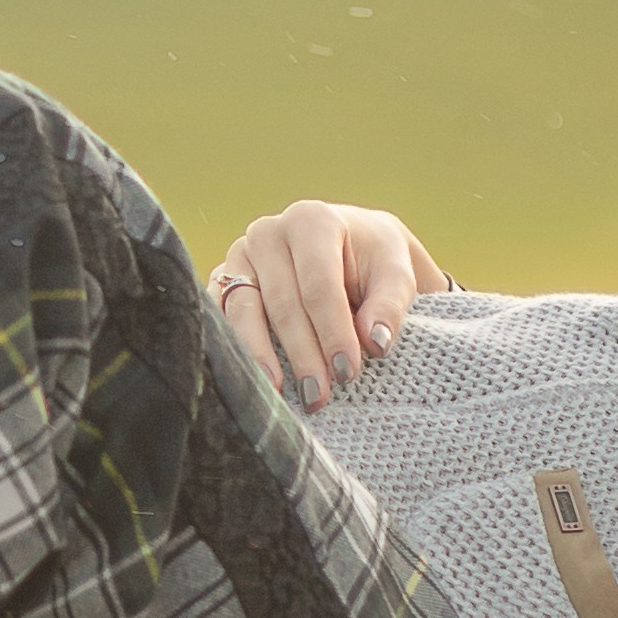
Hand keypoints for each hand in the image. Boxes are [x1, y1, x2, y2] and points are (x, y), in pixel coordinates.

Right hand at [210, 201, 451, 408]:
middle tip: (319, 396)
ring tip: (279, 395)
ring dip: (261, 356)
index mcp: (312, 221)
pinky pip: (220, 315)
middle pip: (282, 302)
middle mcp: (268, 233)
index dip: (333, 331)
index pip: (320, 285)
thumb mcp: (397, 274)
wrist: (352, 245)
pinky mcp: (223, 280)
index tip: (347, 372)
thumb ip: (390, 305)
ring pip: (243, 310)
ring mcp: (239, 256)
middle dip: (302, 353)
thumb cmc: (376, 260)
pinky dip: (235, 347)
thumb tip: (375, 343)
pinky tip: (251, 379)